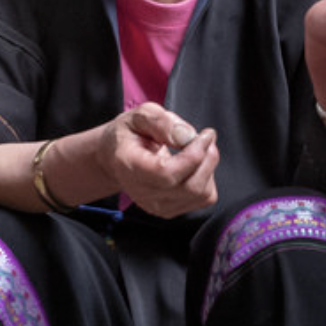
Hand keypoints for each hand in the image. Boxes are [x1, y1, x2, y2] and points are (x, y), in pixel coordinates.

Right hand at [94, 103, 219, 217]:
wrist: (116, 157)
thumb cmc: (129, 135)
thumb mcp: (139, 115)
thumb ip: (161, 121)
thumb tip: (185, 136)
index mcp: (130, 166)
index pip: (167, 173)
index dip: (194, 155)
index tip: (205, 135)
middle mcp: (142, 192)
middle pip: (190, 187)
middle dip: (207, 159)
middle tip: (205, 138)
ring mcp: (157, 206)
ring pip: (201, 194)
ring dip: (209, 167)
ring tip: (198, 148)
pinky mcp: (170, 210)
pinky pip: (204, 198)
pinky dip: (208, 179)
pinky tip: (194, 165)